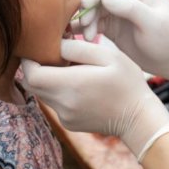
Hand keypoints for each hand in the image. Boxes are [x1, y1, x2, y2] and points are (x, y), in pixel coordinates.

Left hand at [21, 39, 168, 156]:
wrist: (139, 118)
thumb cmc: (127, 82)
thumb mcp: (109, 55)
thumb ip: (79, 48)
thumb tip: (56, 45)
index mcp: (71, 85)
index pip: (30, 74)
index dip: (29, 60)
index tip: (40, 48)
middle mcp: (63, 104)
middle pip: (31, 85)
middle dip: (35, 68)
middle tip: (51, 56)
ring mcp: (65, 116)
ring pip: (41, 94)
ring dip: (48, 80)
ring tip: (68, 69)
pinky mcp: (69, 124)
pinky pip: (54, 104)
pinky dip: (59, 92)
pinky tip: (78, 86)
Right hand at [74, 0, 168, 89]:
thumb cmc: (168, 40)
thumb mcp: (153, 23)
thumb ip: (131, 8)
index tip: (88, 4)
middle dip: (89, 7)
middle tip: (85, 23)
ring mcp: (120, 10)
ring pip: (95, 9)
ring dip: (87, 20)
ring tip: (87, 37)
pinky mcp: (113, 25)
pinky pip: (94, 22)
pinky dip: (86, 29)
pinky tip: (82, 38)